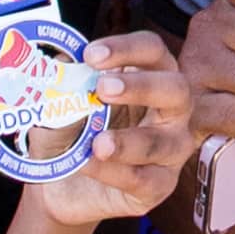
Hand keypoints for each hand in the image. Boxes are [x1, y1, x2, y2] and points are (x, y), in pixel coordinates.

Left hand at [21, 33, 202, 232]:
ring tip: (97, 142)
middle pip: (176, 88)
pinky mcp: (158, 185)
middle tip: (103, 88)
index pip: (153, 51)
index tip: (90, 55)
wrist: (59, 185)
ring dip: (128, 140)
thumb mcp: (61, 104)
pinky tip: (87, 165)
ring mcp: (170, 149)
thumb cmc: (70, 134)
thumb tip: (58, 65)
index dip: (127, 48)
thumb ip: (64, 84)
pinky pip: (143, 179)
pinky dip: (113, 172)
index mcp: (150, 77)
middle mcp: (170, 111)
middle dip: (141, 86)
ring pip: (163, 142)